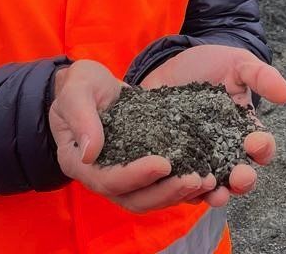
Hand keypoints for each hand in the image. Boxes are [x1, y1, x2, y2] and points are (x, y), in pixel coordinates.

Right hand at [48, 59, 215, 212]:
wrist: (94, 84)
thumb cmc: (81, 85)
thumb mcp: (77, 90)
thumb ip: (81, 117)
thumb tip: (91, 153)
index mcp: (79, 164)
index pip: (107, 180)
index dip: (135, 176)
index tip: (163, 163)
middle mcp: (101, 177)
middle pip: (134, 199)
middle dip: (165, 192)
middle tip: (195, 179)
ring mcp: (124, 176)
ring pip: (152, 197)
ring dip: (179, 193)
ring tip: (207, 181)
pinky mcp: (143, 168)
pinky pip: (163, 184)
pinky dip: (184, 185)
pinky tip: (208, 176)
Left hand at [140, 45, 285, 206]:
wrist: (171, 61)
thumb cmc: (210, 63)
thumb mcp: (238, 63)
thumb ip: (261, 76)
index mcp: (244, 131)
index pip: (261, 148)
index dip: (262, 150)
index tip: (255, 142)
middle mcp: (224, 150)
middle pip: (239, 177)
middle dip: (242, 181)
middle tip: (239, 177)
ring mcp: (197, 157)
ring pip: (210, 186)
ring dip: (214, 193)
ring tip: (213, 192)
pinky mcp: (171, 159)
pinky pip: (177, 181)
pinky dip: (180, 187)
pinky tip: (178, 182)